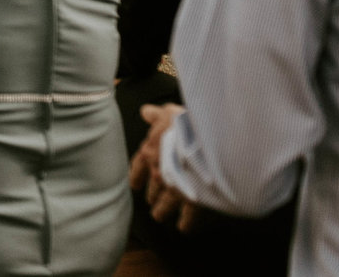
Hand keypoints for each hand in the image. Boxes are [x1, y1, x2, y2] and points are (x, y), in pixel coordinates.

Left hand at [130, 104, 205, 230]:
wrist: (203, 142)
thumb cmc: (185, 124)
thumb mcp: (168, 114)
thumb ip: (157, 115)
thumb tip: (146, 111)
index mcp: (151, 152)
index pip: (139, 166)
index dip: (137, 175)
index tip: (135, 185)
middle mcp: (159, 173)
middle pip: (153, 187)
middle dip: (152, 194)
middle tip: (151, 203)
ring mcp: (175, 188)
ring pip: (165, 203)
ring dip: (163, 210)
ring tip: (160, 216)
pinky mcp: (192, 199)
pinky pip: (187, 215)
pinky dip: (186, 222)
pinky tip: (185, 228)